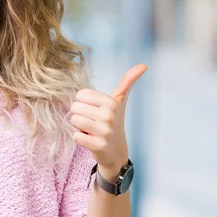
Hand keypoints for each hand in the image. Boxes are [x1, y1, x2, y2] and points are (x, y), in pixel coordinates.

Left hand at [70, 64, 146, 178]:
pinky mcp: (98, 145)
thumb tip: (143, 65)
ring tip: (91, 131)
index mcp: (111, 102)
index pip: (80, 95)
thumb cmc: (114, 121)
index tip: (95, 111)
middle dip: (80, 116)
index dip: (83, 104)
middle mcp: (109, 115)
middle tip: (93, 122)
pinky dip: (79, 139)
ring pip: (74, 121)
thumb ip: (127, 82)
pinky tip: (90, 140)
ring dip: (79, 127)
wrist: (116, 151)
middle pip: (75, 108)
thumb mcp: (120, 100)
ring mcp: (104, 131)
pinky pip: (75, 136)